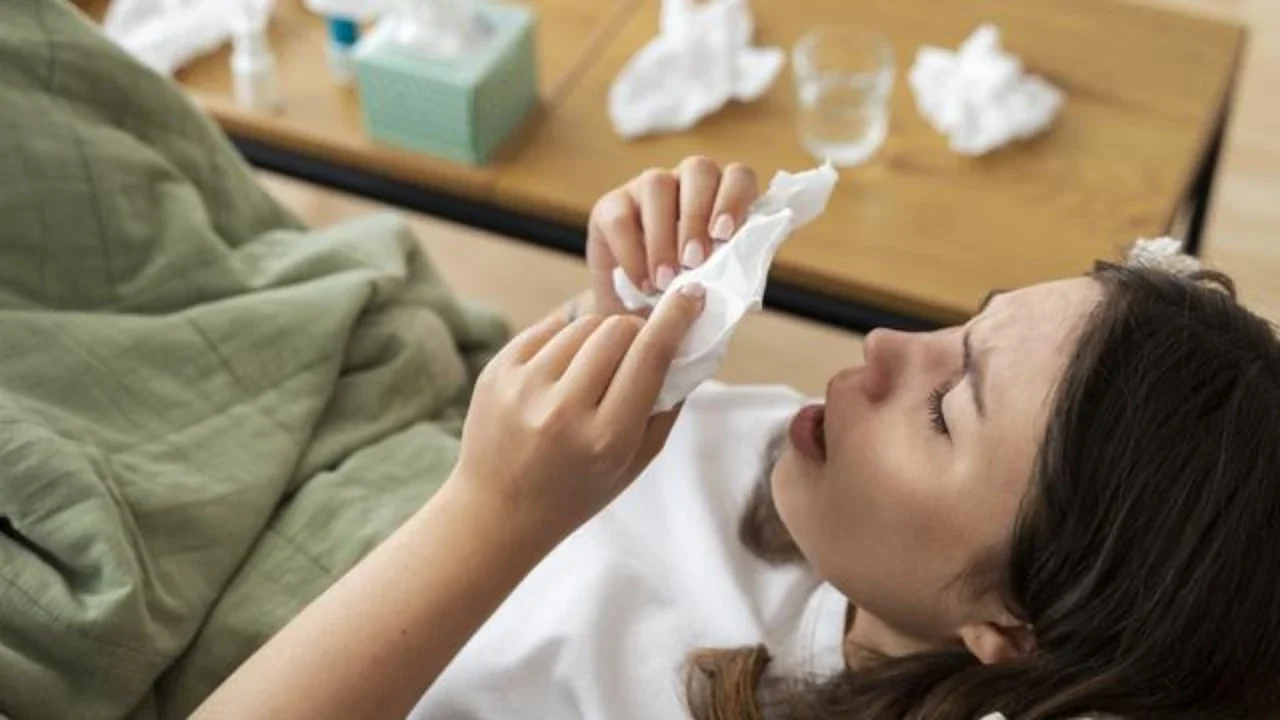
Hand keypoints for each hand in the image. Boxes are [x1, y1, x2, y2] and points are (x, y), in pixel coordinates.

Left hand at [452, 285, 706, 539]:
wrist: (497, 512)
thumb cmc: (577, 490)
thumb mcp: (634, 463)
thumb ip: (665, 406)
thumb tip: (686, 342)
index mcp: (605, 438)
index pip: (650, 355)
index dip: (676, 318)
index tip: (691, 294)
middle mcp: (561, 411)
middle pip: (616, 329)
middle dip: (635, 330)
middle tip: (637, 346)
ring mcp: (522, 389)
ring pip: (581, 324)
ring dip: (600, 336)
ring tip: (594, 370)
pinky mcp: (496, 373)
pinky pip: (546, 329)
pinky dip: (565, 340)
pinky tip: (563, 371)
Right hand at [587, 157, 758, 315]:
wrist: (640, 322)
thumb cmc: (683, 300)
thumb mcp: (711, 290)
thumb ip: (727, 276)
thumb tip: (735, 278)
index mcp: (721, 197)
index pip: (738, 176)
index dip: (734, 198)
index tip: (724, 234)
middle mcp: (685, 183)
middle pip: (699, 171)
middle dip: (697, 216)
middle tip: (693, 262)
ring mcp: (645, 189)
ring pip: (657, 184)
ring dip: (663, 234)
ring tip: (666, 280)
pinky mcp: (610, 207)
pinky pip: (619, 218)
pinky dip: (632, 254)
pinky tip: (643, 284)